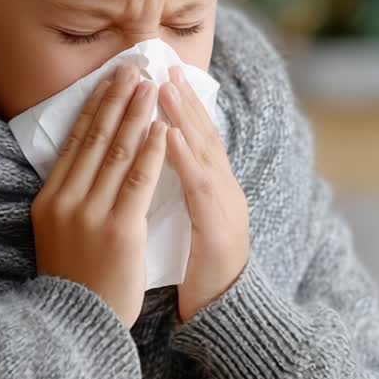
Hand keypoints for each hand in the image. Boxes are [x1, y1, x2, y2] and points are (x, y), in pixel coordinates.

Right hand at [31, 64, 168, 328]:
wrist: (77, 323)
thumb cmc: (74, 278)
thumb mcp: (57, 231)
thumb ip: (69, 196)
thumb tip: (86, 158)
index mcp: (49, 198)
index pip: (75, 141)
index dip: (94, 107)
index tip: (110, 80)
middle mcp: (66, 200)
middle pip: (95, 138)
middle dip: (117, 100)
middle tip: (134, 69)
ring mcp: (91, 213)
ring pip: (117, 152)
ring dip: (136, 115)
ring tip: (151, 88)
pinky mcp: (119, 229)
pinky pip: (138, 181)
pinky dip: (151, 151)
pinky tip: (161, 129)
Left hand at [158, 65, 250, 321]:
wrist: (227, 313)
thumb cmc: (200, 271)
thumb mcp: (188, 222)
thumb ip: (177, 192)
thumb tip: (151, 163)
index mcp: (213, 187)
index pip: (196, 137)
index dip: (181, 105)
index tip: (162, 75)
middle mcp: (224, 189)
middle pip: (203, 134)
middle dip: (182, 98)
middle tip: (162, 65)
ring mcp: (226, 205)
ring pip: (204, 151)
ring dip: (183, 116)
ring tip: (164, 87)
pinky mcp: (220, 226)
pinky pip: (199, 185)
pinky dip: (184, 156)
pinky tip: (169, 135)